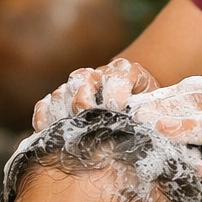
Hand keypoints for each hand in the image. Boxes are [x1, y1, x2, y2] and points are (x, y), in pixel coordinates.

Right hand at [32, 57, 157, 129]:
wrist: (133, 108)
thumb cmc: (147, 114)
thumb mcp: (156, 111)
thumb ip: (153, 114)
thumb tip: (146, 123)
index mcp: (126, 72)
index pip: (118, 75)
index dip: (115, 91)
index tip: (118, 107)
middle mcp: (98, 75)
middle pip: (82, 80)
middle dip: (85, 100)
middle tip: (89, 118)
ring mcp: (77, 87)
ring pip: (63, 91)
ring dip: (63, 110)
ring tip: (70, 128)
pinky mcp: (61, 100)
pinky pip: (46, 103)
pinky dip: (45, 115)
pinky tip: (47, 129)